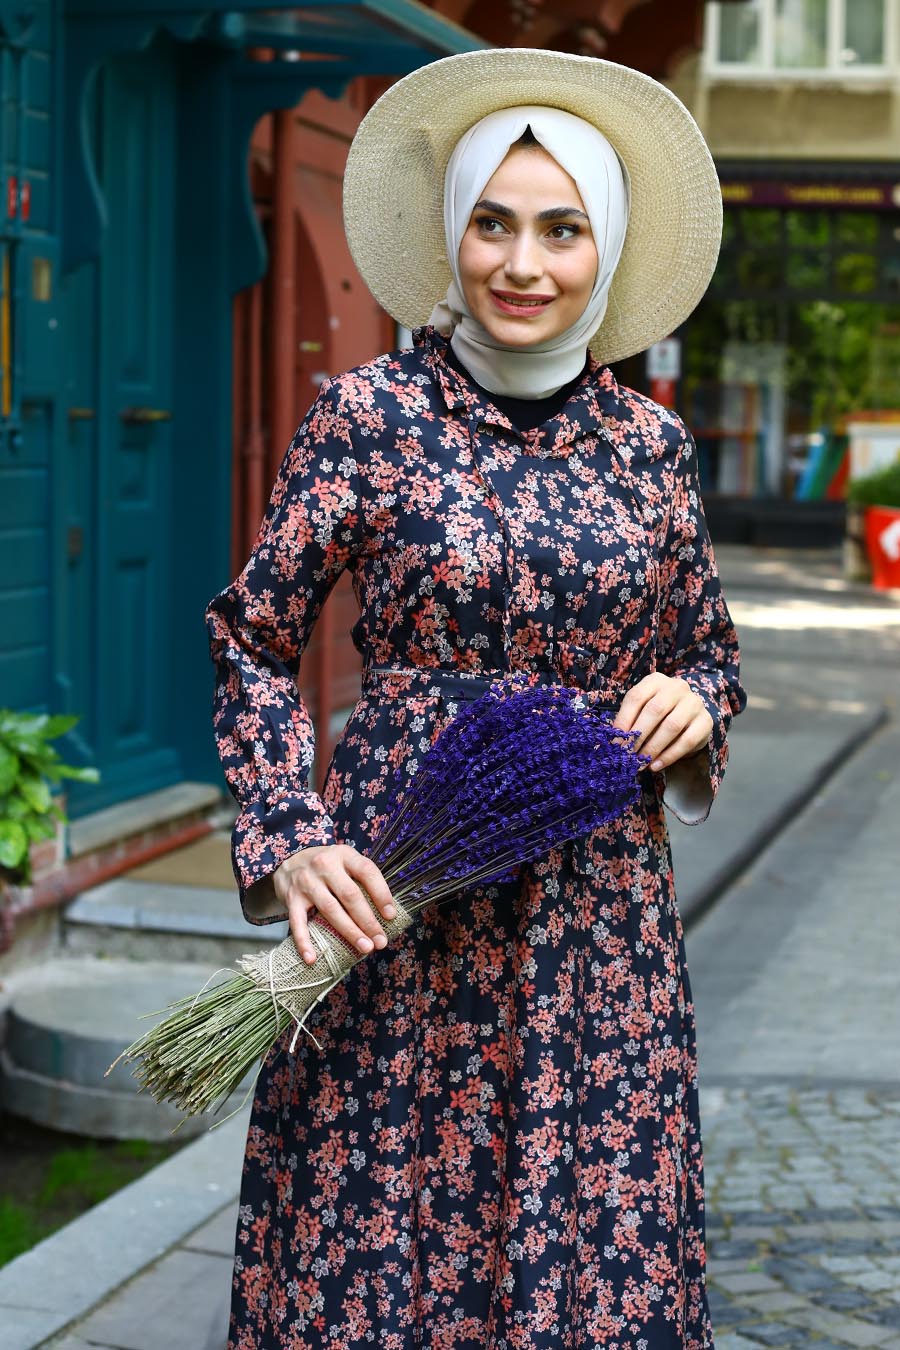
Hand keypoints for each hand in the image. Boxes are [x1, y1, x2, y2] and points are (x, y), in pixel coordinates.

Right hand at [274, 844, 396, 965]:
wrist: (287, 860)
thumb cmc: (326, 866)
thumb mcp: (345, 860)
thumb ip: (361, 878)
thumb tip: (386, 912)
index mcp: (344, 855)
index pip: (367, 872)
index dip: (381, 894)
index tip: (391, 916)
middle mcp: (325, 866)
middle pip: (350, 895)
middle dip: (368, 921)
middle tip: (380, 941)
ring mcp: (307, 882)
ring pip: (330, 910)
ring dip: (349, 931)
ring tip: (365, 947)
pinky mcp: (291, 898)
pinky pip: (298, 923)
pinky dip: (304, 942)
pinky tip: (312, 958)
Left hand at [613, 673, 712, 773]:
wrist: (690, 717)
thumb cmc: (660, 715)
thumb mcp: (642, 712)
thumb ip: (629, 723)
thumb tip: (611, 746)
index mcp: (655, 681)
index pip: (636, 697)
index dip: (624, 720)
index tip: (615, 742)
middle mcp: (676, 687)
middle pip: (655, 710)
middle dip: (638, 735)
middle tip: (627, 755)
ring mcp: (694, 703)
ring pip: (671, 726)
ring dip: (653, 747)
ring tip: (640, 763)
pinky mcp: (706, 721)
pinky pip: (687, 741)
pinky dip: (669, 756)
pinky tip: (656, 766)